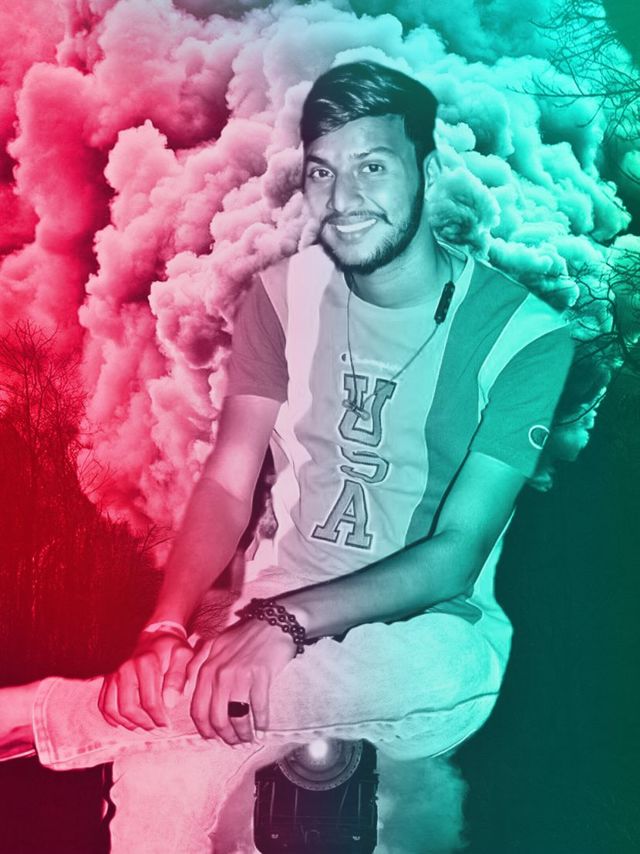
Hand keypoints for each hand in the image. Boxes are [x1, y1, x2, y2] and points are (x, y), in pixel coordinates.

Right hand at [98, 632, 193, 729]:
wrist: (155, 637)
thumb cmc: (172, 650)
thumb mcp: (183, 657)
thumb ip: (179, 678)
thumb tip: (169, 703)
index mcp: (147, 663)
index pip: (150, 701)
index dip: (159, 719)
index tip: (168, 727)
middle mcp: (126, 668)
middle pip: (128, 708)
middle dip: (144, 724)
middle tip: (158, 731)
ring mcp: (114, 674)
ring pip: (114, 709)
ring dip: (129, 725)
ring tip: (145, 729)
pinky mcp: (108, 680)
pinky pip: (104, 705)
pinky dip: (113, 719)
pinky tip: (128, 724)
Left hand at [188, 619, 295, 744]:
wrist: (272, 623)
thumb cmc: (245, 635)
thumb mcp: (215, 645)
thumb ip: (197, 665)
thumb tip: (184, 691)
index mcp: (207, 668)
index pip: (198, 709)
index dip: (205, 729)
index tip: (213, 737)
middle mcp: (220, 674)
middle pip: (217, 717)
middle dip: (225, 735)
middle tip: (233, 742)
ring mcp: (240, 676)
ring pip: (237, 717)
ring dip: (242, 733)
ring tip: (248, 738)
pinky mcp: (260, 677)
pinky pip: (258, 709)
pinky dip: (260, 723)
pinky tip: (262, 729)